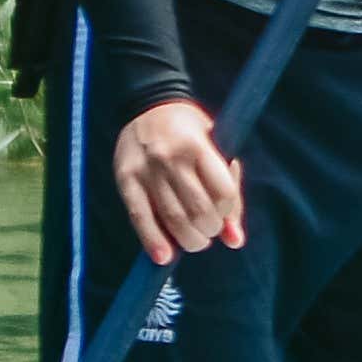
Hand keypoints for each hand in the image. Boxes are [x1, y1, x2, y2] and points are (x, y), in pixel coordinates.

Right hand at [112, 101, 244, 263]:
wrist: (147, 104)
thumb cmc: (190, 131)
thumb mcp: (216, 147)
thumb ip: (229, 190)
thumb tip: (235, 240)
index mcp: (198, 146)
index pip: (223, 193)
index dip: (228, 211)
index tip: (224, 212)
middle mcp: (170, 157)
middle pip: (198, 211)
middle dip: (210, 230)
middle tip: (209, 229)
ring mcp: (146, 169)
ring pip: (172, 220)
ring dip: (188, 240)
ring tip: (194, 240)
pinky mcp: (125, 179)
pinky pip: (140, 217)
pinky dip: (153, 242)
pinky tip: (164, 257)